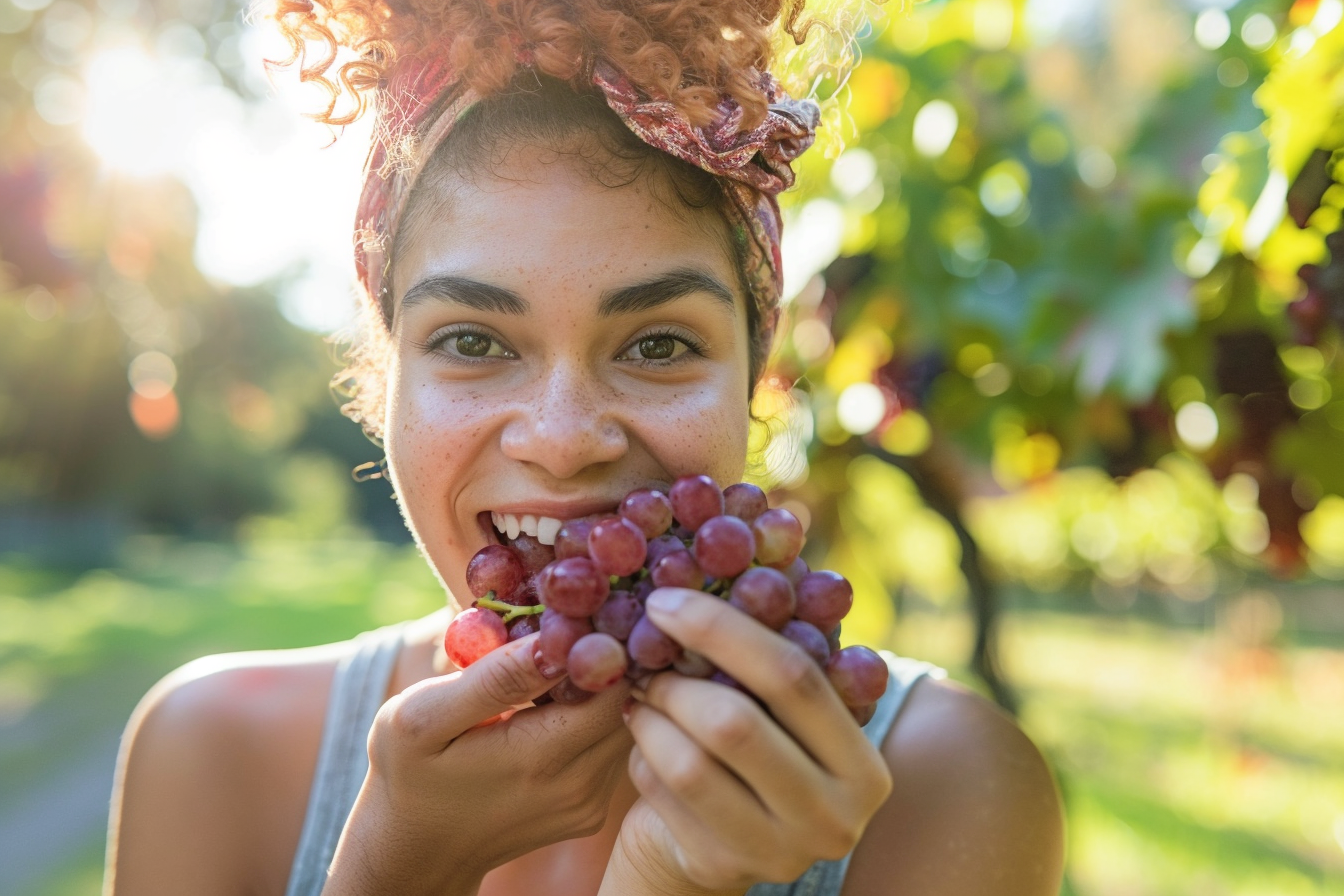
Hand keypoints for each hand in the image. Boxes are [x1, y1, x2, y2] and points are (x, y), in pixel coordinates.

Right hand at [323, 633, 631, 895]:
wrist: (416, 849)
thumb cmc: (410, 773)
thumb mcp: (423, 717)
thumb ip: (493, 679)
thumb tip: (554, 640)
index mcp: (540, 757)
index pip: (616, 683)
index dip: (607, 640)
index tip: (580, 609)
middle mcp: (579, 785)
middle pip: (632, 700)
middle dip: (613, 657)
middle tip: (579, 621)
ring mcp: (590, 802)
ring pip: (628, 721)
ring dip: (608, 686)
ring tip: (568, 657)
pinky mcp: (591, 809)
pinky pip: (614, 746)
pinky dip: (599, 714)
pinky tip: (563, 698)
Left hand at [607, 588, 892, 894]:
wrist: (712, 847)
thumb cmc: (750, 755)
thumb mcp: (780, 715)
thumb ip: (777, 651)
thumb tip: (782, 522)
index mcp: (863, 765)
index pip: (795, 678)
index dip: (725, 630)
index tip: (668, 601)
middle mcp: (836, 817)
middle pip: (736, 723)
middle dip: (676, 680)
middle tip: (644, 657)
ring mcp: (779, 853)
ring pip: (690, 763)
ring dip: (651, 716)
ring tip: (640, 697)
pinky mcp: (721, 870)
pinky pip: (662, 794)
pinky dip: (642, 757)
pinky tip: (644, 744)